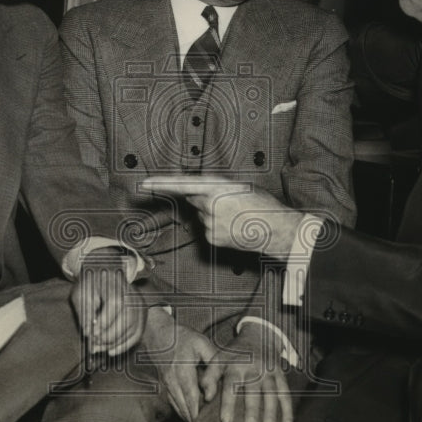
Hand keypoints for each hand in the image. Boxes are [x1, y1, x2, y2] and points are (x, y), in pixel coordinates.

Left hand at [70, 254, 146, 356]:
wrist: (104, 271)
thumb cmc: (90, 284)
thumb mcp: (81, 293)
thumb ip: (84, 311)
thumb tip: (88, 333)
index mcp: (116, 285)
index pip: (114, 306)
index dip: (103, 324)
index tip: (90, 334)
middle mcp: (132, 294)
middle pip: (127, 319)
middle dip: (109, 337)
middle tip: (94, 346)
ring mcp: (139, 303)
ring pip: (134, 328)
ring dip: (116, 343)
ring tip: (100, 349)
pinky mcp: (141, 311)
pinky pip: (138, 331)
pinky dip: (126, 344)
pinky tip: (112, 351)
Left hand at [141, 175, 305, 256]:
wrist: (277, 230)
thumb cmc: (263, 205)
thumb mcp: (240, 187)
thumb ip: (216, 187)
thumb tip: (196, 193)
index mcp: (218, 187)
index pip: (183, 184)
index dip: (162, 184)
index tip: (144, 183)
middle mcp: (210, 205)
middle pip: (195, 200)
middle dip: (206, 200)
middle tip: (229, 203)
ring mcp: (210, 224)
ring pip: (202, 215)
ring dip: (214, 214)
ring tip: (236, 216)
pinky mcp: (211, 238)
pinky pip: (207, 229)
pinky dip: (217, 227)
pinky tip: (233, 227)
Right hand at [141, 309, 218, 421]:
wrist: (159, 333)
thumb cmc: (183, 338)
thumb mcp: (202, 343)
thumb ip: (213, 361)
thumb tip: (219, 380)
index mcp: (183, 370)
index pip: (191, 396)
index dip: (199, 409)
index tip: (208, 420)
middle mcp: (172, 380)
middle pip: (184, 406)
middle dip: (196, 417)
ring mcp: (166, 383)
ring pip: (177, 406)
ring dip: (188, 416)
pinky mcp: (164, 385)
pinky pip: (172, 402)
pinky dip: (181, 411)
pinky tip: (190, 416)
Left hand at [201, 324, 292, 421]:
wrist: (257, 336)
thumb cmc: (232, 355)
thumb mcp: (218, 359)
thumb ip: (209, 377)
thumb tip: (206, 398)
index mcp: (236, 365)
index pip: (231, 384)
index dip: (228, 403)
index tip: (226, 421)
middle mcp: (254, 368)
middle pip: (253, 389)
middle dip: (252, 408)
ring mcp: (269, 372)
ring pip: (272, 392)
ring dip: (271, 411)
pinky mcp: (280, 376)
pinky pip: (285, 393)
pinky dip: (287, 410)